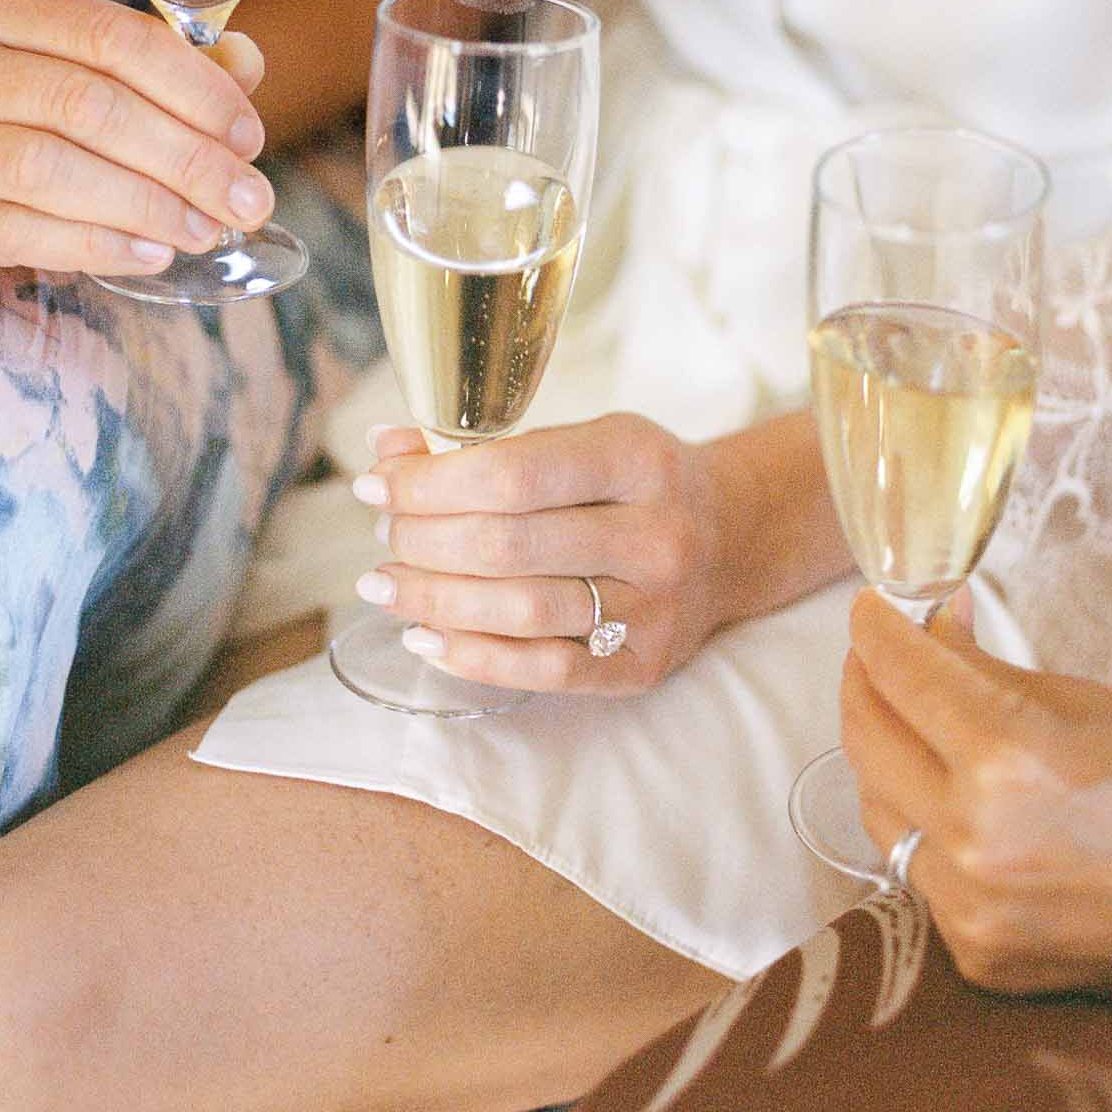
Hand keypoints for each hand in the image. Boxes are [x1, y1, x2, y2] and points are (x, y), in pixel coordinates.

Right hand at [0, 0, 274, 276]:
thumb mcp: (78, 66)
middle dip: (185, 158)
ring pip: (53, 168)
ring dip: (147, 204)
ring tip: (205, 230)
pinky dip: (98, 245)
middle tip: (246, 200)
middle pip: (88, 106)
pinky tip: (151, 254)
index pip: (111, 36)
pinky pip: (23, 231)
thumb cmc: (13, 109)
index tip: (248, 136)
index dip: (193, 87)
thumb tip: (247, 62)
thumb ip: (167, 62)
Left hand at [349, 416, 726, 694]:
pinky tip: (424, 638)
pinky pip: (544, 672)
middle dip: (422, 541)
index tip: (377, 484)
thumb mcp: (580, 440)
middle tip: (383, 535)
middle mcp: (655, 535)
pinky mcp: (643, 666)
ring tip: (385, 585)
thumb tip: (384, 450)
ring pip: (519, 611)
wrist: (733, 538)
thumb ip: (488, 447)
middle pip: (506, 544)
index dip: (429, 484)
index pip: (513, 474)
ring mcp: (655, 608)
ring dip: (433, 600)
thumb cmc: (635, 482)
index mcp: (637, 459)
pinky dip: (472, 657)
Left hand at [842, 588, 1111, 1005]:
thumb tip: (931, 627)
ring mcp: (973, 910)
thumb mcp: (1087, 703)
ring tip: (914, 725)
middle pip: (866, 739)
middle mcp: (975, 840)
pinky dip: (928, 832)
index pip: (899, 672)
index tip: (871, 607)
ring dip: (886, 759)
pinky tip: (955, 804)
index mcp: (1006, 758)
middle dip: (865, 683)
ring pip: (880, 813)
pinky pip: (921, 877)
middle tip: (881, 656)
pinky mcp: (983, 959)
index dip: (875, 628)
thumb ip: (988, 670)